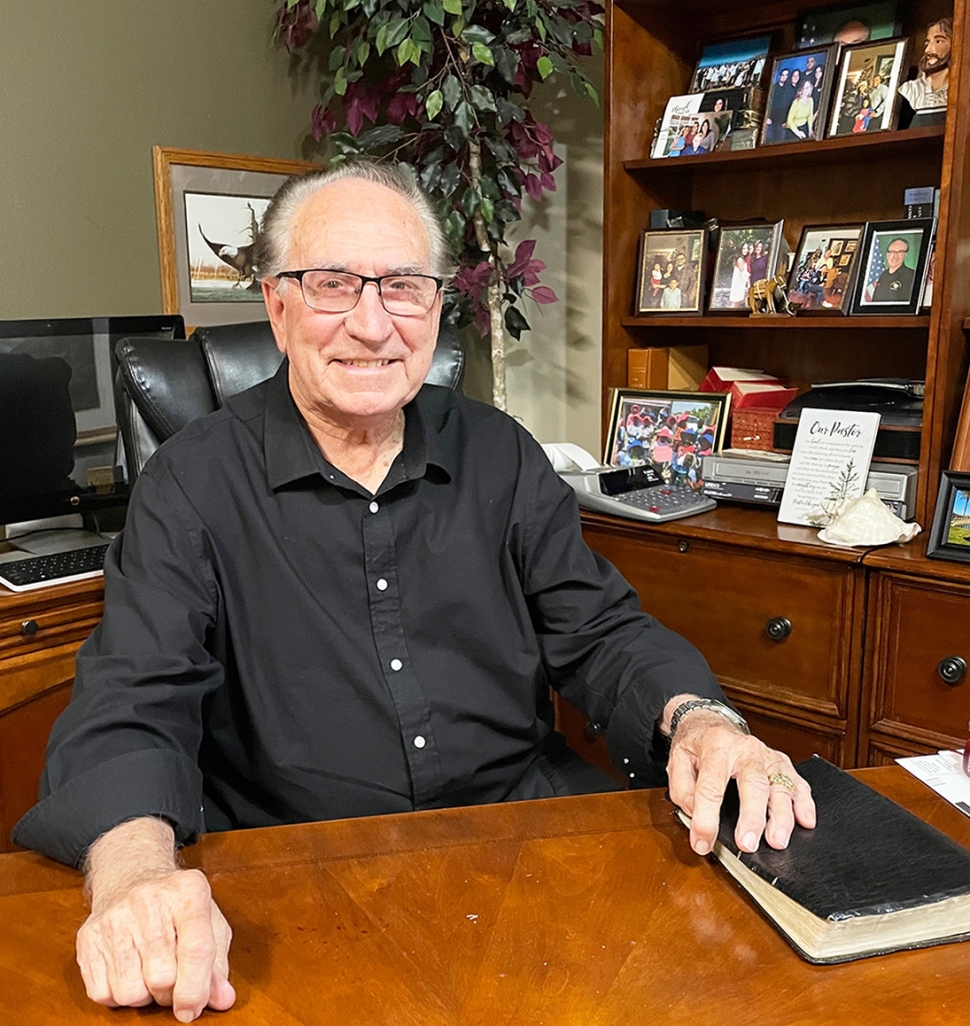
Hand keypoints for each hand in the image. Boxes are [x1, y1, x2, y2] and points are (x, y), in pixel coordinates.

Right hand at [78, 819, 234, 1021]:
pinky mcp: (87, 937)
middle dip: (170, 993)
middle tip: (173, 981)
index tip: (192, 1010)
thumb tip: (223, 1000)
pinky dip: (118, 995)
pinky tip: (128, 971)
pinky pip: (102, 994)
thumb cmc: (177, 906)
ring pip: (130, 991)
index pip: (195, 949)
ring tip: (150, 973)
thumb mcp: (208, 922)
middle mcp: (148, 899)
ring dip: (144, 996)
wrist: (131, 875)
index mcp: (188, 891)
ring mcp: (114, 917)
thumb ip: (217, 963)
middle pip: (161, 976)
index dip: (196, 989)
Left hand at [664, 703, 815, 857]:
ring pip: (780, 785)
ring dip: (781, 816)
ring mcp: (766, 755)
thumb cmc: (697, 744)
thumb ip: (682, 788)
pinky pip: (797, 782)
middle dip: (752, 817)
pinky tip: (805, 820)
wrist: (712, 721)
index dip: (705, 818)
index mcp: (715, 746)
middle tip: (747, 844)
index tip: (702, 842)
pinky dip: (804, 802)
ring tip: (777, 841)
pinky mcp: (781, 762)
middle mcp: (745, 749)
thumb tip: (696, 814)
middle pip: (753, 783)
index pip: (710, 786)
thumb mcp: (677, 760)